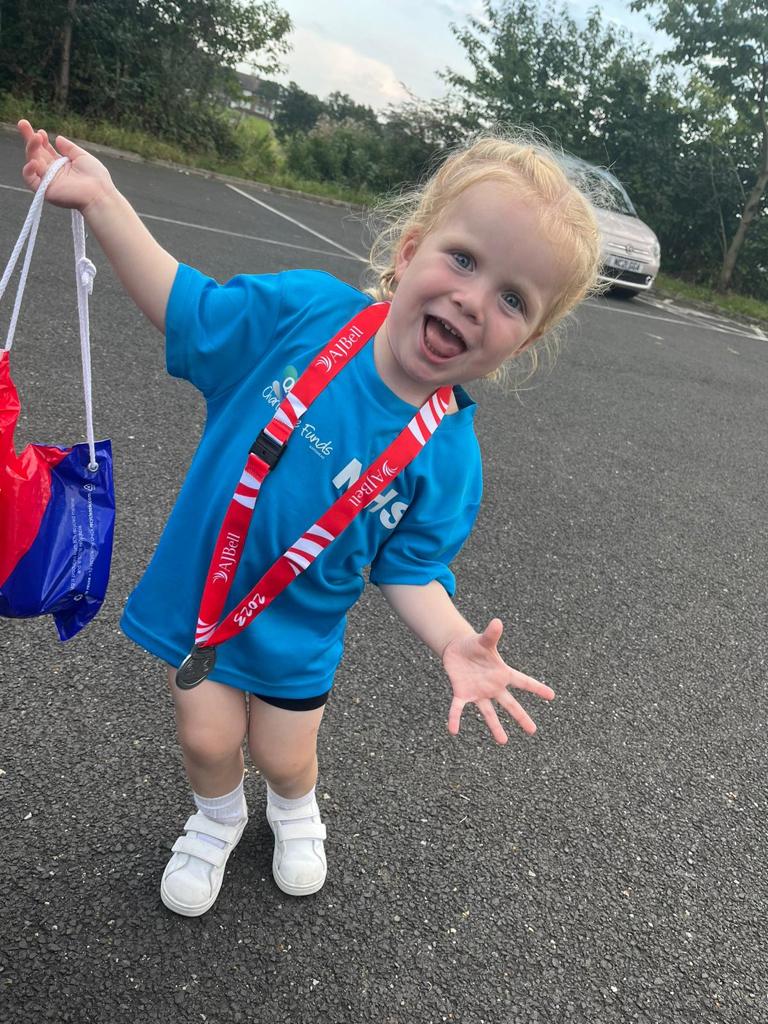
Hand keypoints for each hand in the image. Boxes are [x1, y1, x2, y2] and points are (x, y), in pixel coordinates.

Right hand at [18, 119, 113, 211]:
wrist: (99, 194)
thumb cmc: (95, 177)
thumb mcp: (82, 156)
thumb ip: (69, 147)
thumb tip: (57, 138)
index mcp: (61, 164)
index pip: (45, 150)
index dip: (41, 140)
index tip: (42, 131)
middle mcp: (52, 172)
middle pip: (35, 153)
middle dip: (29, 139)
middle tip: (22, 123)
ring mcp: (48, 181)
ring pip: (32, 162)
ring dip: (31, 148)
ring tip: (36, 138)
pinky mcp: (45, 191)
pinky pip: (30, 180)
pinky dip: (28, 170)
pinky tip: (33, 161)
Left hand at [442, 618, 554, 743]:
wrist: (457, 650)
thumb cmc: (475, 645)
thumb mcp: (484, 640)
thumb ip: (491, 635)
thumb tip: (497, 622)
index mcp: (502, 673)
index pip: (523, 681)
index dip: (537, 688)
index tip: (552, 696)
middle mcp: (493, 686)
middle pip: (509, 704)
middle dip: (521, 717)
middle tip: (533, 731)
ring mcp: (479, 692)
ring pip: (489, 712)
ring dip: (495, 726)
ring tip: (503, 741)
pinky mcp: (462, 694)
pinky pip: (458, 708)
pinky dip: (455, 718)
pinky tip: (453, 730)